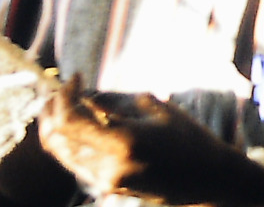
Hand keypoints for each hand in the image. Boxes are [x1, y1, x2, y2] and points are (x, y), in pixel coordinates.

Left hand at [37, 74, 249, 204]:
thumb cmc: (189, 139)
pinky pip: (75, 162)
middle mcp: (110, 167)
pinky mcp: (110, 187)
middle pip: (56, 139)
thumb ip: (117, 106)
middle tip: (64, 87)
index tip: (76, 76)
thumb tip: (86, 98)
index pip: (69, 121)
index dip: (64, 95)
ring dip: (56, 124)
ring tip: (66, 99)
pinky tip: (78, 120)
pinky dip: (68, 139)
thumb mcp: (156, 111)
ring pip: (61, 153)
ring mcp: (108, 181)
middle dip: (52, 108)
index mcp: (123, 144)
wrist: (211, 181)